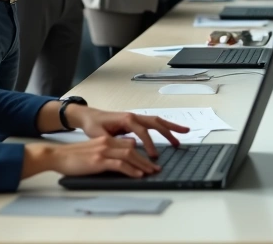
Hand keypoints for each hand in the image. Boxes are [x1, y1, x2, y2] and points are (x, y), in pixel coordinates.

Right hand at [25, 137, 160, 178]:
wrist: (57, 156)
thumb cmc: (73, 156)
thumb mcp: (93, 149)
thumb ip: (107, 151)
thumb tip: (122, 157)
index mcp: (106, 139)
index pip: (129, 145)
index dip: (142, 153)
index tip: (149, 162)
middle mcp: (107, 142)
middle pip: (133, 150)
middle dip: (146, 160)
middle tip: (155, 169)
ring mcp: (103, 151)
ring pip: (129, 156)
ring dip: (142, 165)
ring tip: (151, 172)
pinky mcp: (98, 160)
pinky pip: (119, 164)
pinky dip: (131, 170)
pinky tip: (138, 175)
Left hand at [68, 105, 190, 157]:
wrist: (89, 117)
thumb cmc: (93, 125)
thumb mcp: (99, 135)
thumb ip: (113, 140)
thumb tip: (130, 145)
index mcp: (126, 119)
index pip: (142, 132)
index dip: (149, 144)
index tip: (154, 156)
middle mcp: (133, 116)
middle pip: (156, 122)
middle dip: (170, 130)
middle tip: (181, 139)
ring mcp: (136, 117)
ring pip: (157, 121)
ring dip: (170, 127)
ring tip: (184, 133)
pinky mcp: (136, 121)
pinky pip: (153, 124)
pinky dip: (163, 127)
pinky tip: (170, 133)